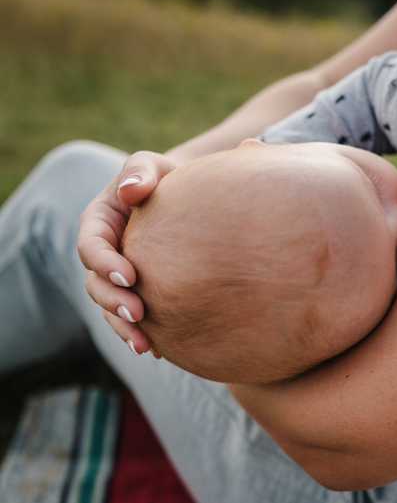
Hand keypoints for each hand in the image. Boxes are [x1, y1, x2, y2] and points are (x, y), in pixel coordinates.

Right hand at [78, 151, 177, 354]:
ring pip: (110, 307)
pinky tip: (159, 350)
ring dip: (124, 328)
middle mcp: (104, 254)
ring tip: (145, 345)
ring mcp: (118, 276)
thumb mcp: (151, 166)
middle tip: (138, 313)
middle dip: (113, 301)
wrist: (186, 199)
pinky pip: (133, 318)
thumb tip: (131, 190)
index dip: (105, 263)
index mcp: (99, 223)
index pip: (92, 246)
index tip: (130, 276)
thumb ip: (140, 172)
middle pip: (96, 284)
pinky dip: (142, 334)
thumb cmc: (165, 178)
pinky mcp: (138, 293)